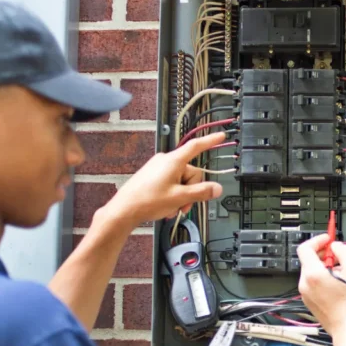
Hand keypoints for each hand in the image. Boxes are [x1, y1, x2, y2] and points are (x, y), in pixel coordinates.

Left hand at [100, 132, 225, 228]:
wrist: (124, 209)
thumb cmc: (147, 201)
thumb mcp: (179, 198)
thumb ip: (201, 192)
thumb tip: (216, 188)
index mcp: (173, 161)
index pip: (196, 147)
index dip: (210, 141)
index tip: (221, 136)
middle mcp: (166, 161)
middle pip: (191, 173)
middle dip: (191, 191)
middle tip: (183, 205)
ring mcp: (158, 168)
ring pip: (181, 181)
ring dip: (181, 196)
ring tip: (172, 208)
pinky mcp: (153, 176)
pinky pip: (171, 183)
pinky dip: (172, 195)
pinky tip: (166, 206)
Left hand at [296, 234, 345, 337]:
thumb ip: (344, 252)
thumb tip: (337, 246)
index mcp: (313, 274)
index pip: (305, 248)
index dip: (317, 240)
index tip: (328, 240)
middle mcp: (305, 284)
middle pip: (309, 260)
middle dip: (323, 254)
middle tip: (338, 256)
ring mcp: (306, 294)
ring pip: (312, 272)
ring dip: (325, 267)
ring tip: (342, 275)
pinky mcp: (310, 302)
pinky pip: (314, 284)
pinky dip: (323, 279)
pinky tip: (338, 286)